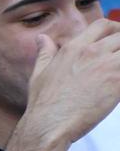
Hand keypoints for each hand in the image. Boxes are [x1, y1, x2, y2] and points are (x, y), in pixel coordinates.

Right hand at [20, 19, 119, 149]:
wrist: (49, 125)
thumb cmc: (43, 104)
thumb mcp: (39, 74)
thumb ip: (45, 53)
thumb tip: (42, 38)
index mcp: (73, 48)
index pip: (102, 25)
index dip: (114, 29)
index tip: (116, 40)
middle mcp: (91, 52)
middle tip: (119, 58)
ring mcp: (106, 64)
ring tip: (118, 73)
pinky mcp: (117, 80)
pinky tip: (119, 88)